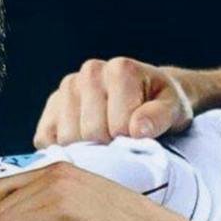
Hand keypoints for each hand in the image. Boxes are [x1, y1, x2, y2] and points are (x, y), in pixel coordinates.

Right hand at [33, 57, 193, 146]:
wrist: (147, 93)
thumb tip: (137, 129)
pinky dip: (63, 151)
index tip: (140, 138)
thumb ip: (159, 117)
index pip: (118, 126)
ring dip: (87, 150)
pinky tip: (84, 145)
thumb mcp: (173, 109)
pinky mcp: (51, 107)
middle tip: (123, 142)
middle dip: (108, 146)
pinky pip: (47, 139)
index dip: (131, 141)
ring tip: (106, 140)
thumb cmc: (161, 104)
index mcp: (120, 70)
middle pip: (90, 133)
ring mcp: (67, 88)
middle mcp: (90, 72)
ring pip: (67, 138)